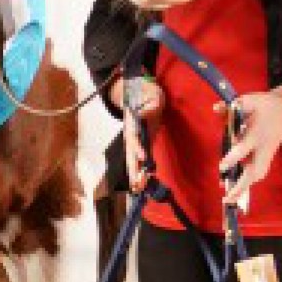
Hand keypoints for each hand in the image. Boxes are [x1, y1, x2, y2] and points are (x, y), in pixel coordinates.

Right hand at [120, 75, 160, 192]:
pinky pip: (140, 159)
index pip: (134, 136)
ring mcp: (136, 140)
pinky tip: (142, 184)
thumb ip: (150, 102)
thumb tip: (145, 112)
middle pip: (130, 152)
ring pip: (132, 158)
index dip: (137, 147)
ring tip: (138, 188)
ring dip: (135, 173)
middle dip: (133, 167)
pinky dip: (140, 171)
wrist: (140, 93)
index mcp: (133, 121)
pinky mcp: (143, 143)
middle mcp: (132, 133)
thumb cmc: (147, 93)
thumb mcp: (152, 93)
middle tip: (136, 182)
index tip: (142, 157)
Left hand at [221, 89, 281, 200]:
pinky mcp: (267, 158)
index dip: (234, 158)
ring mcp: (267, 154)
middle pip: (255, 170)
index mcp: (257, 133)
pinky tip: (236, 192)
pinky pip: (258, 173)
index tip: (222, 167)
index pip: (244, 148)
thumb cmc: (263, 105)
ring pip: (257, 175)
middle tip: (227, 198)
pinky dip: (248, 183)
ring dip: (245, 188)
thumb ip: (231, 106)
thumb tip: (215, 108)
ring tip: (230, 200)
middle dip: (242, 186)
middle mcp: (263, 147)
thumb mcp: (247, 101)